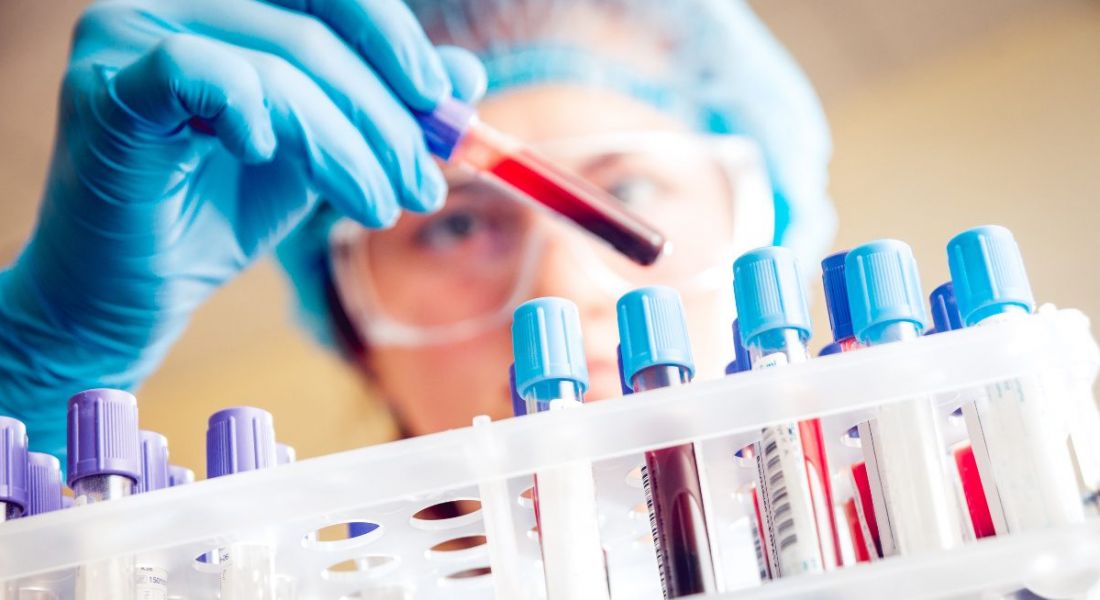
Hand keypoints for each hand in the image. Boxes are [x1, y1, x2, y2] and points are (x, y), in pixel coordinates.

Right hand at [0, 0, 485, 452]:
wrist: (135, 291)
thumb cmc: (218, 213)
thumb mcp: (321, 152)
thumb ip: (382, 109)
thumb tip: (466, 77)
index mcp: (226, 6)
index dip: (394, 38)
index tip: (444, 105)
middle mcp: (172, 3)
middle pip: (312, 30)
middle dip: (384, 115)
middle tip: (420, 183)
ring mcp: (129, 38)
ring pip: (276, 64)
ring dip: (345, 144)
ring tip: (376, 206)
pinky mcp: (106, 91)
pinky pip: (196, 71)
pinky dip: (253, 111)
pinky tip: (268, 156)